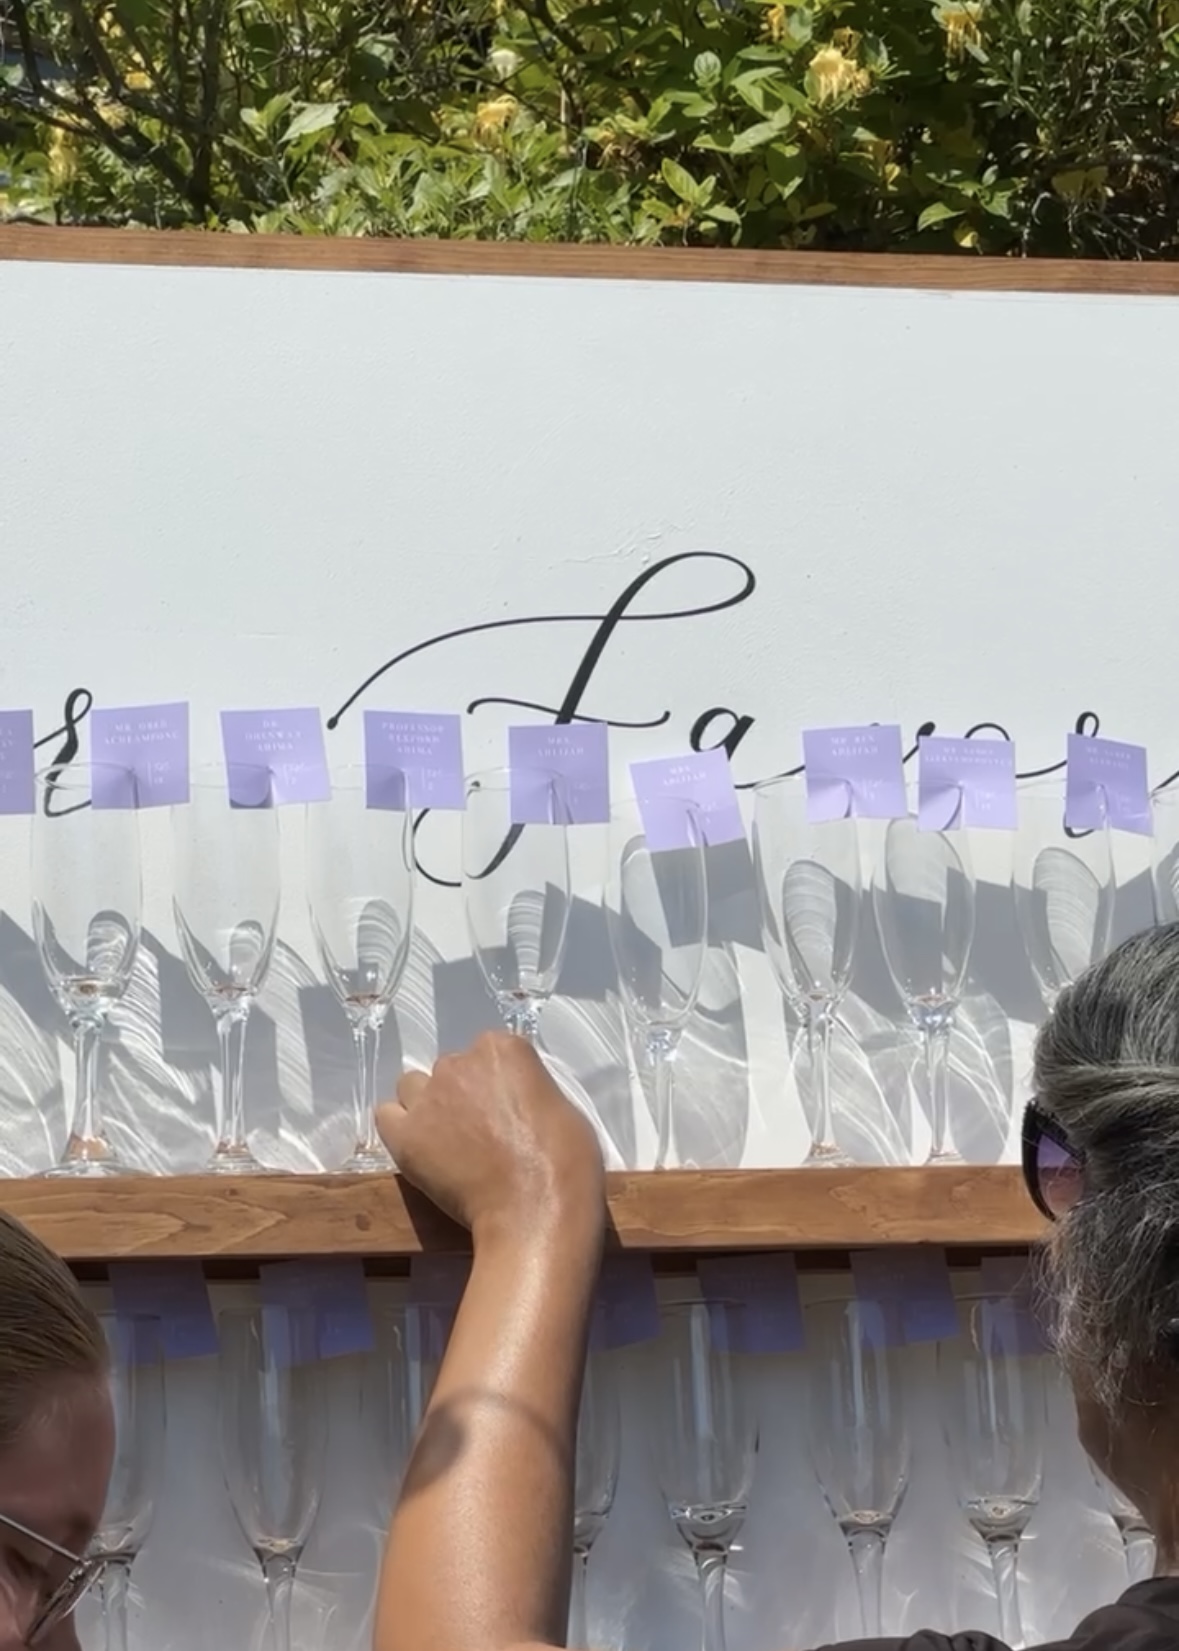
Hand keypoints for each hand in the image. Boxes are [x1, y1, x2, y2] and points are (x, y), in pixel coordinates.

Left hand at [376, 1031, 604, 1243]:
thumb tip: (515, 1104)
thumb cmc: (565, 1161)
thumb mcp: (560, 1106)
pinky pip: (386, 1117)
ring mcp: (428, 1097)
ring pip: (414, 1087)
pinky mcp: (405, 1134)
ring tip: (447, 1141)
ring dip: (428, 1106)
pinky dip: (400, 1128)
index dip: (497, 1084)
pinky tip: (419, 1148)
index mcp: (503, 1048)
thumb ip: (527, 1091)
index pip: (489, 1053)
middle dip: (462, 1094)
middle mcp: (459, 1062)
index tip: (507, 1110)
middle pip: (452, 1070)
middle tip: (480, 1132)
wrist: (535, 1208)